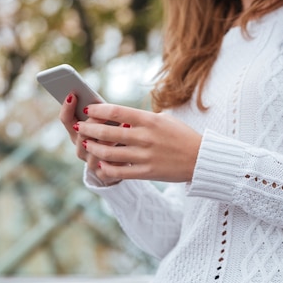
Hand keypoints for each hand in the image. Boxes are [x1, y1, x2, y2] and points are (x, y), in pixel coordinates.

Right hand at [59, 93, 122, 185]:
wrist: (123, 163)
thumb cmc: (115, 134)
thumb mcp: (107, 122)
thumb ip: (102, 114)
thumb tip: (99, 102)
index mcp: (77, 134)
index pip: (66, 120)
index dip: (67, 108)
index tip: (72, 95)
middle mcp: (81, 149)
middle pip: (81, 134)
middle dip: (93, 122)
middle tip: (104, 113)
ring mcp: (91, 162)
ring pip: (96, 150)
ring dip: (110, 138)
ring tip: (123, 126)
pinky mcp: (104, 174)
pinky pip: (109, 165)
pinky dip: (120, 155)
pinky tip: (129, 147)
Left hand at [76, 103, 201, 182]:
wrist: (202, 158)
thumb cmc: (182, 135)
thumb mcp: (164, 119)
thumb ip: (142, 118)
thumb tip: (119, 116)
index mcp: (150, 120)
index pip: (117, 112)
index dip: (99, 110)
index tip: (88, 110)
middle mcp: (146, 137)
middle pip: (109, 132)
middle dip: (90, 129)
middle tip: (80, 127)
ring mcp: (146, 156)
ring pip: (111, 153)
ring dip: (95, 149)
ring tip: (87, 145)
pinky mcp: (148, 172)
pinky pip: (121, 171)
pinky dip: (107, 168)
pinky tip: (100, 165)